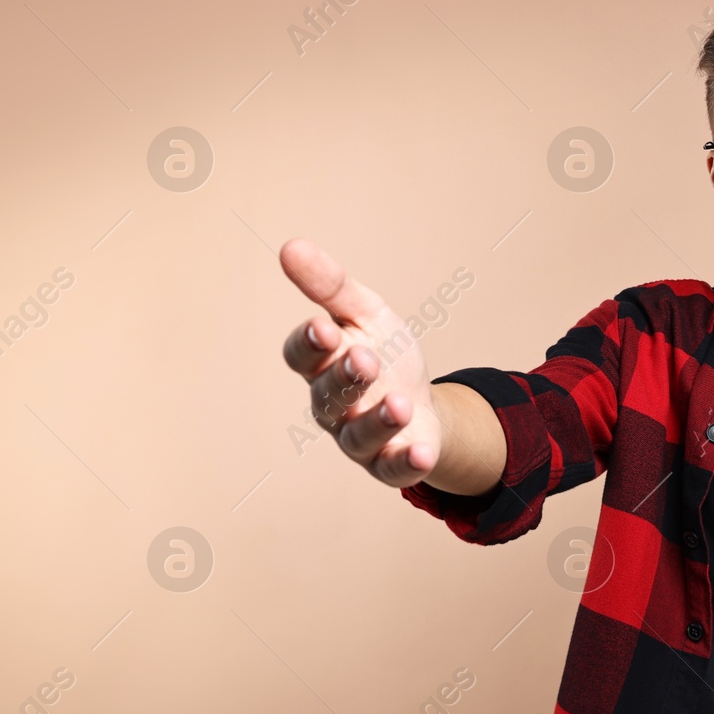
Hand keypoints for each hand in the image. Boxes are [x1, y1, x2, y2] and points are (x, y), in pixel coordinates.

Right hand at [279, 238, 442, 486]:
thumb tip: (290, 246)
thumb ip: (330, 286)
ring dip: (378, 420)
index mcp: (322, 363)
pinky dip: (405, 462)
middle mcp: (332, 405)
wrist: (423, 405)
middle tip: (365, 359)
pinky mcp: (388, 463)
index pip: (303, 355)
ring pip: (359, 435)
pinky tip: (421, 452)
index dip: (310, 344)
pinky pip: (392, 467)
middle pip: (329, 395)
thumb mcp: (365, 313)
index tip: (325, 326)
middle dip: (346, 377)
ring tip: (399, 404)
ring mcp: (358, 438)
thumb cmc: (384, 355)